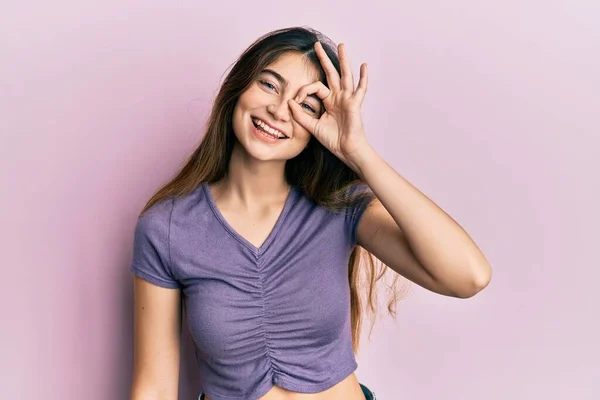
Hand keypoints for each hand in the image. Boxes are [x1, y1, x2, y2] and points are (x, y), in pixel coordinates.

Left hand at [288, 41, 370, 169]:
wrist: (346, 150)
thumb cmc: (333, 140)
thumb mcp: (312, 127)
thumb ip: (300, 115)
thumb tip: (290, 101)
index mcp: (329, 101)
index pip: (315, 87)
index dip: (304, 90)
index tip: (296, 100)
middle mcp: (338, 97)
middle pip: (331, 73)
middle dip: (324, 59)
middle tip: (317, 45)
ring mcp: (348, 99)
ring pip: (345, 75)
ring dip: (343, 60)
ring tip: (341, 46)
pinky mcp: (355, 104)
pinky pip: (361, 89)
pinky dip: (363, 77)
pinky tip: (364, 66)